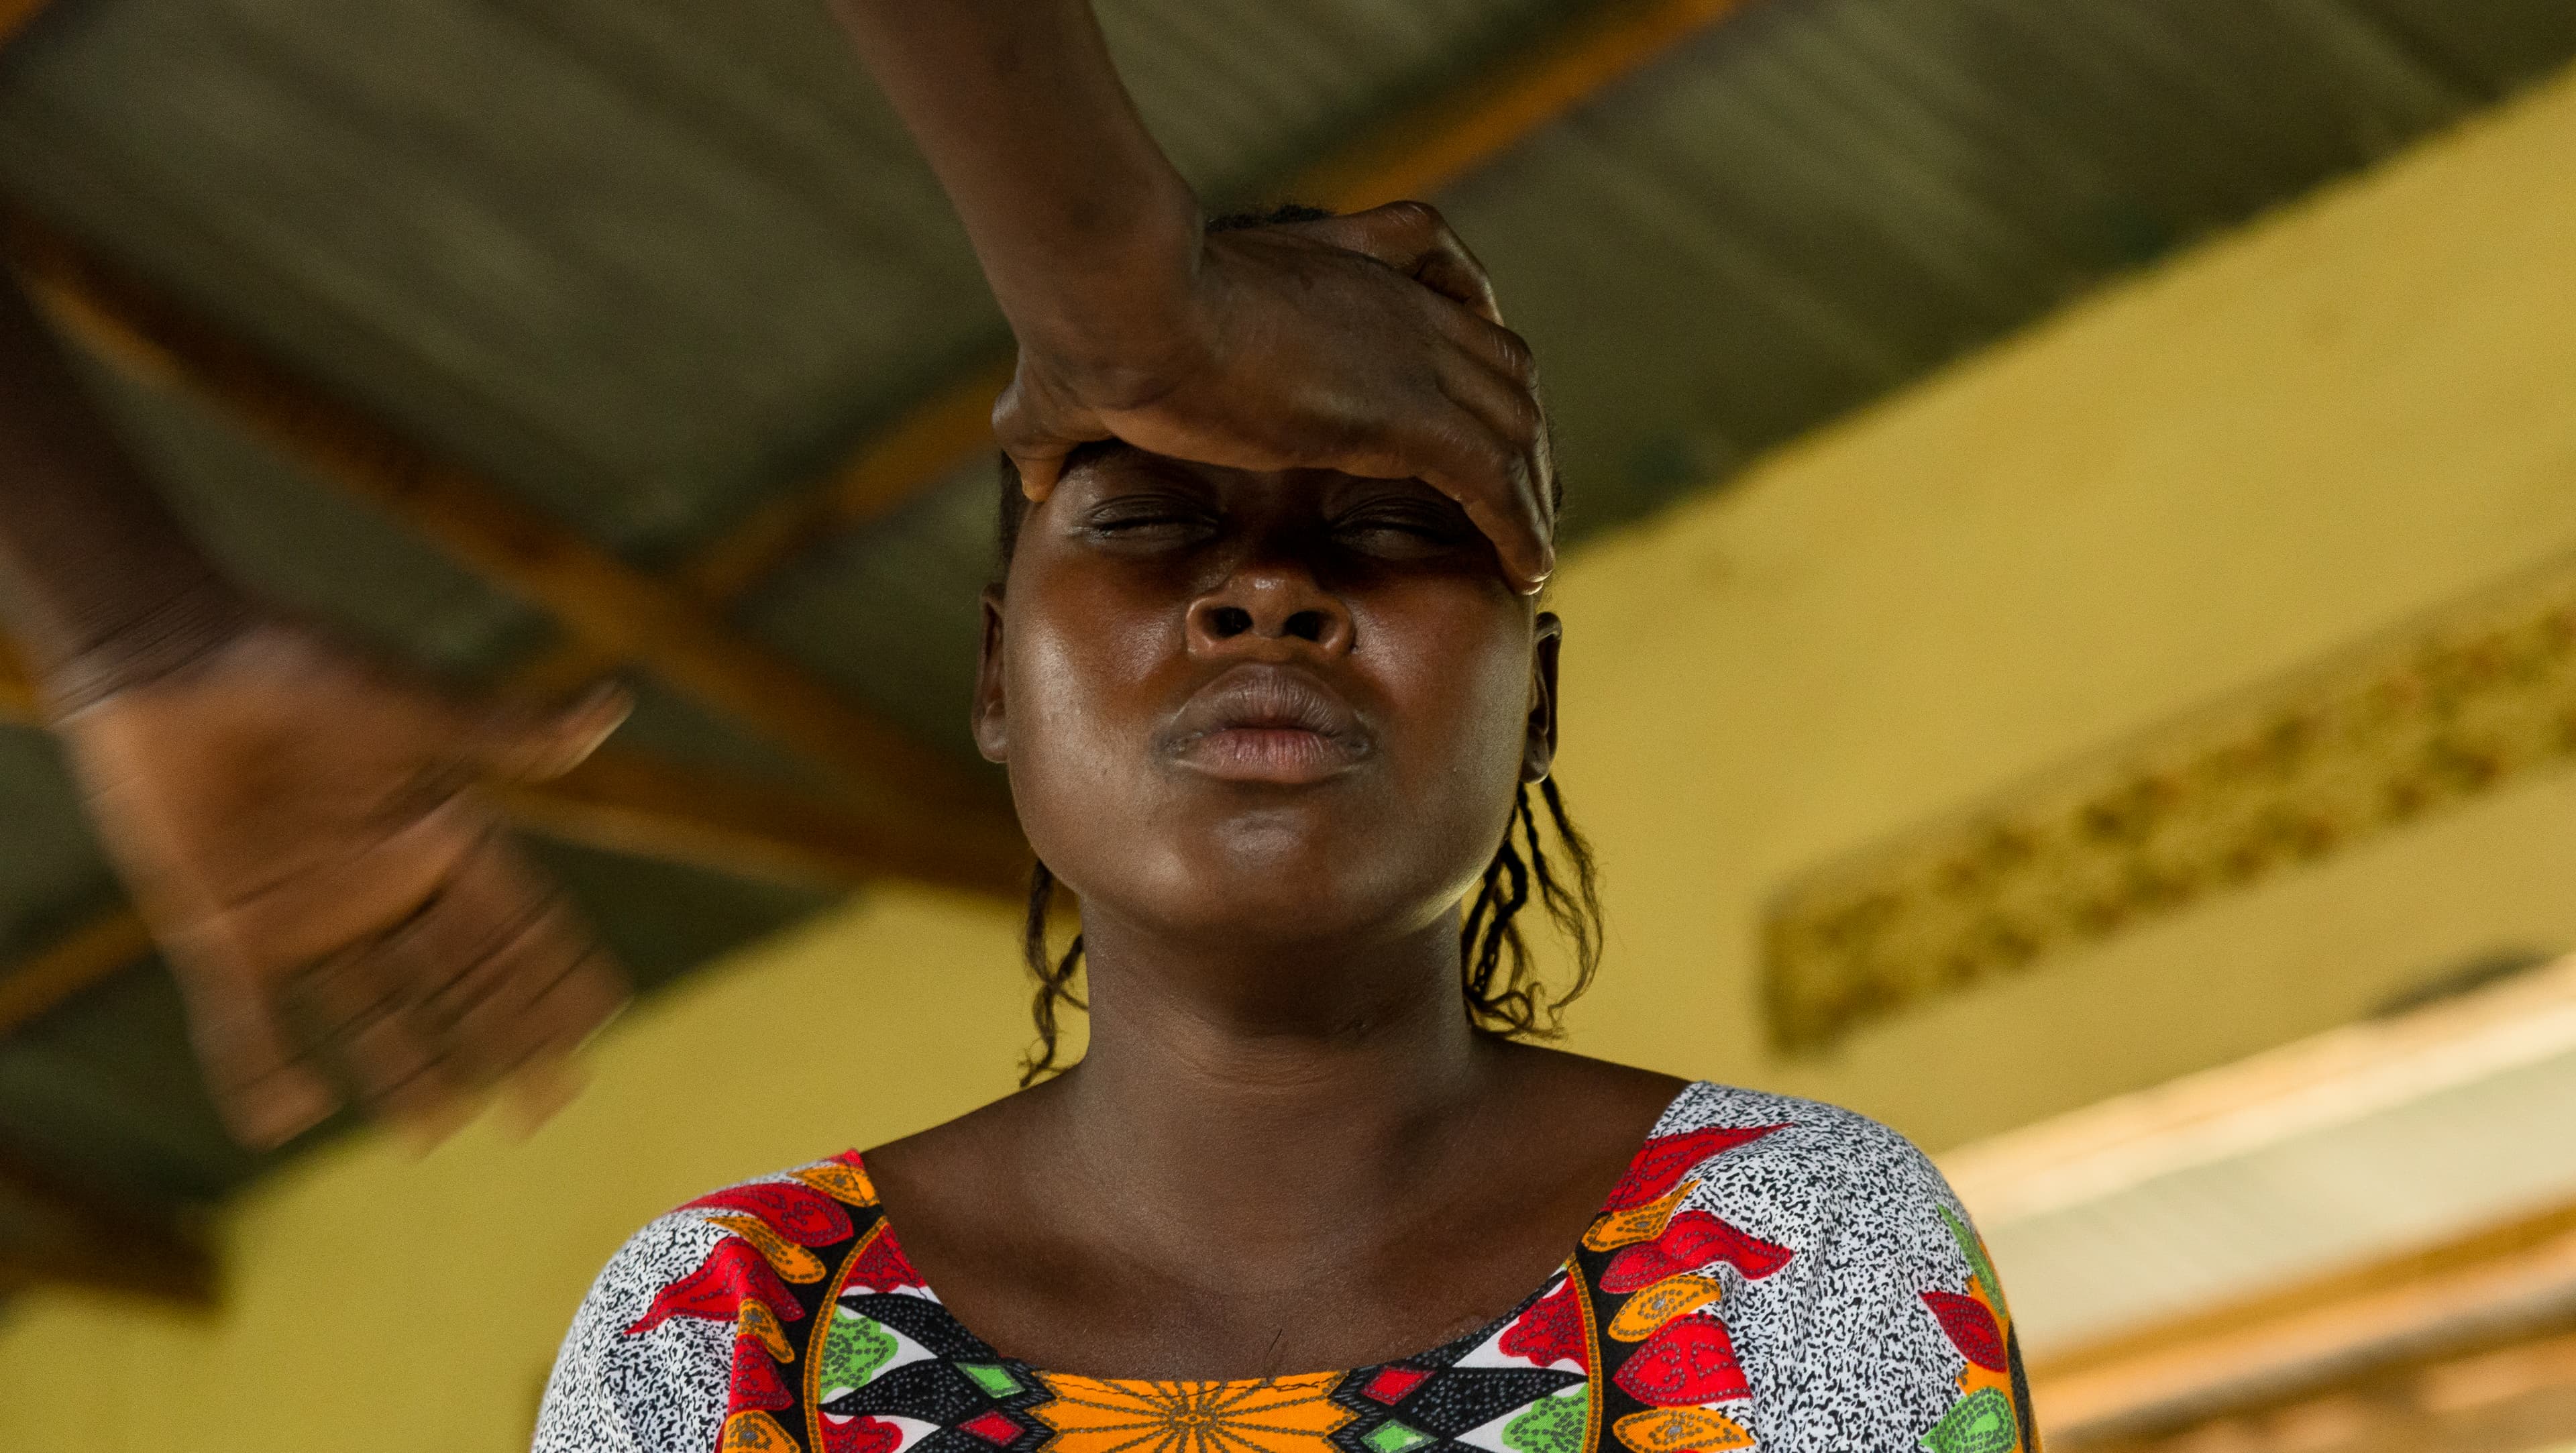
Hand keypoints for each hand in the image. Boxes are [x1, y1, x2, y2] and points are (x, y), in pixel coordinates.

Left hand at [50, 619, 632, 1148]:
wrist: (164, 656)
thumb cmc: (293, 664)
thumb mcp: (408, 705)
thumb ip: (503, 733)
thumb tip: (611, 711)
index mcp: (437, 834)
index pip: (517, 922)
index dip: (559, 975)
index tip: (602, 1025)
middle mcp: (381, 885)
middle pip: (460, 982)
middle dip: (506, 1043)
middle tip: (545, 1107)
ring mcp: (306, 915)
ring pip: (371, 1013)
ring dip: (403, 1071)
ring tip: (435, 1132)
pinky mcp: (224, 932)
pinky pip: (246, 1020)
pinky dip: (258, 1072)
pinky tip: (286, 1119)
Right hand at [995, 201, 1557, 591]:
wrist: (1123, 302)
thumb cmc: (1094, 329)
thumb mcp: (1076, 381)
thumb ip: (1058, 426)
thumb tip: (1025, 472)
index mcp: (1336, 285)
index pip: (1445, 314)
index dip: (1467, 376)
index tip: (1465, 433)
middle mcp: (1392, 309)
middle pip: (1502, 370)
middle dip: (1518, 439)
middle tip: (1516, 501)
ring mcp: (1410, 357)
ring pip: (1517, 428)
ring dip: (1531, 490)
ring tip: (1528, 548)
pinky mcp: (1408, 413)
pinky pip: (1499, 479)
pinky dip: (1522, 526)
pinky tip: (1529, 570)